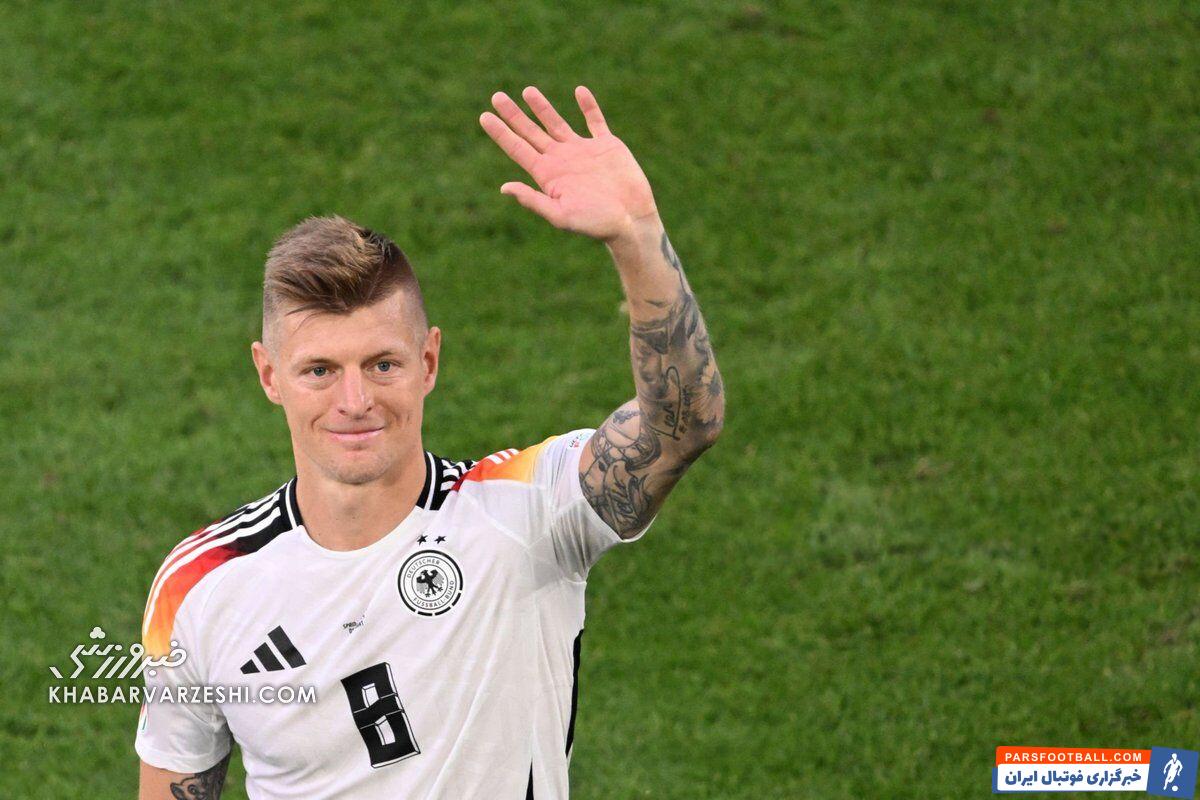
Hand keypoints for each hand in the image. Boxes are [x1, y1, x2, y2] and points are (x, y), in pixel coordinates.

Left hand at [480, 86, 658, 242]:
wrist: (631, 222)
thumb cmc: (596, 223)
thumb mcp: (561, 215)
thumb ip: (533, 200)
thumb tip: (504, 188)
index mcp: (548, 175)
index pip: (518, 149)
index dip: (501, 133)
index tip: (484, 116)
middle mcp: (562, 160)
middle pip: (531, 133)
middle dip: (514, 115)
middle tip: (497, 97)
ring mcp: (583, 151)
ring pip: (557, 123)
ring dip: (542, 107)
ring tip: (527, 91)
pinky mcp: (607, 146)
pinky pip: (595, 121)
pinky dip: (588, 106)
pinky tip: (579, 91)